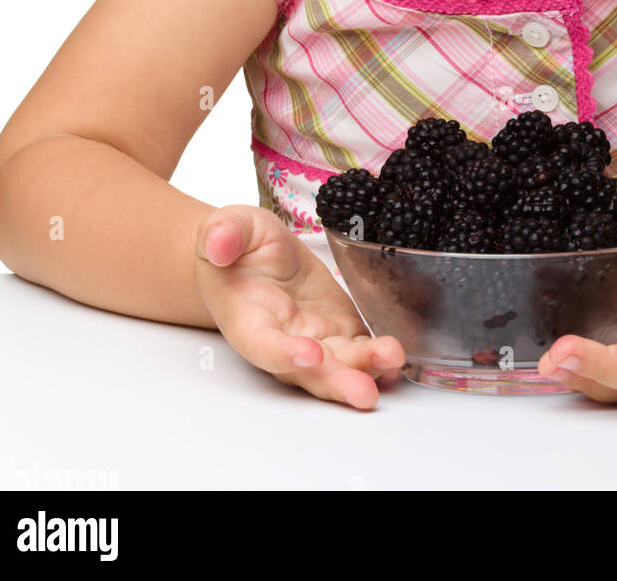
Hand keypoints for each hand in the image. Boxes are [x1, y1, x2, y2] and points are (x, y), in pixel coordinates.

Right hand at [194, 204, 405, 408]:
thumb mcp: (226, 226)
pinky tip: (398, 358)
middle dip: (337, 381)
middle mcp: (282, 340)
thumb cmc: (236, 246)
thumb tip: (219, 243)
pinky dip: (379, 357)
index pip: (263, 345)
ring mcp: (313, 339)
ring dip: (366, 368)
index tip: (310, 352)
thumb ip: (222, 233)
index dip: (284, 354)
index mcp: (247, 320)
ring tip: (392, 360)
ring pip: (339, 364)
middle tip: (363, 391)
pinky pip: (360, 348)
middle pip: (308, 371)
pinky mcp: (339, 329)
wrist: (255, 255)